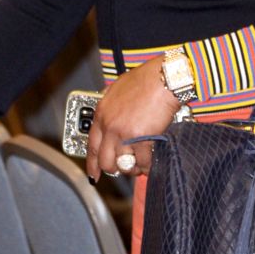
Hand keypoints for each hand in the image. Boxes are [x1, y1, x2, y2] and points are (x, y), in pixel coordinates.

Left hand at [86, 56, 179, 181]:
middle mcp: (110, 126)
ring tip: (139, 166)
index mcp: (102, 114)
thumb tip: (111, 115)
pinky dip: (148, 166)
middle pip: (106, 161)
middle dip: (114, 169)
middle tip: (123, 168)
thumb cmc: (145, 79)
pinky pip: (143, 162)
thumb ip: (111, 106)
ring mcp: (125, 134)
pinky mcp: (142, 139)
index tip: (94, 175)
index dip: (92, 164)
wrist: (162, 78)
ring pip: (124, 165)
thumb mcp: (118, 89)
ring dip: (132, 169)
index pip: (91, 146)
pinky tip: (151, 163)